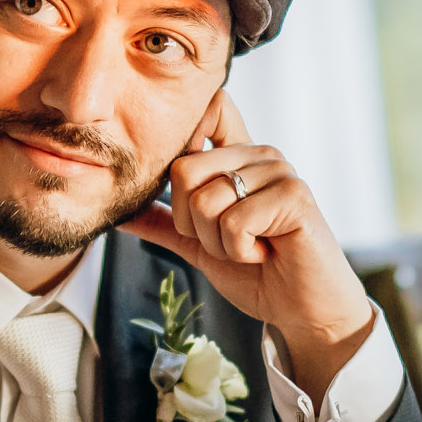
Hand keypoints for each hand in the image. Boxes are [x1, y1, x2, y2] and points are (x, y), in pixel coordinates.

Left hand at [123, 91, 375, 401]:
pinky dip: (240, 251)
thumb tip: (119, 212)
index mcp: (238, 157)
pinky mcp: (295, 196)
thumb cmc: (259, 275)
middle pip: (183, 169)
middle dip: (192, 224)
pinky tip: (266, 254)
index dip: (185, 138)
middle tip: (229, 241)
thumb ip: (164, 223)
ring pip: (205, 201)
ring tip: (251, 249)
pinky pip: (234, 222)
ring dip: (218, 243)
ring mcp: (280, 172)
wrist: (302, 312)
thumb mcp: (199, 247)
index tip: (191, 192)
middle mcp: (259, 155)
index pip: (209, 108)